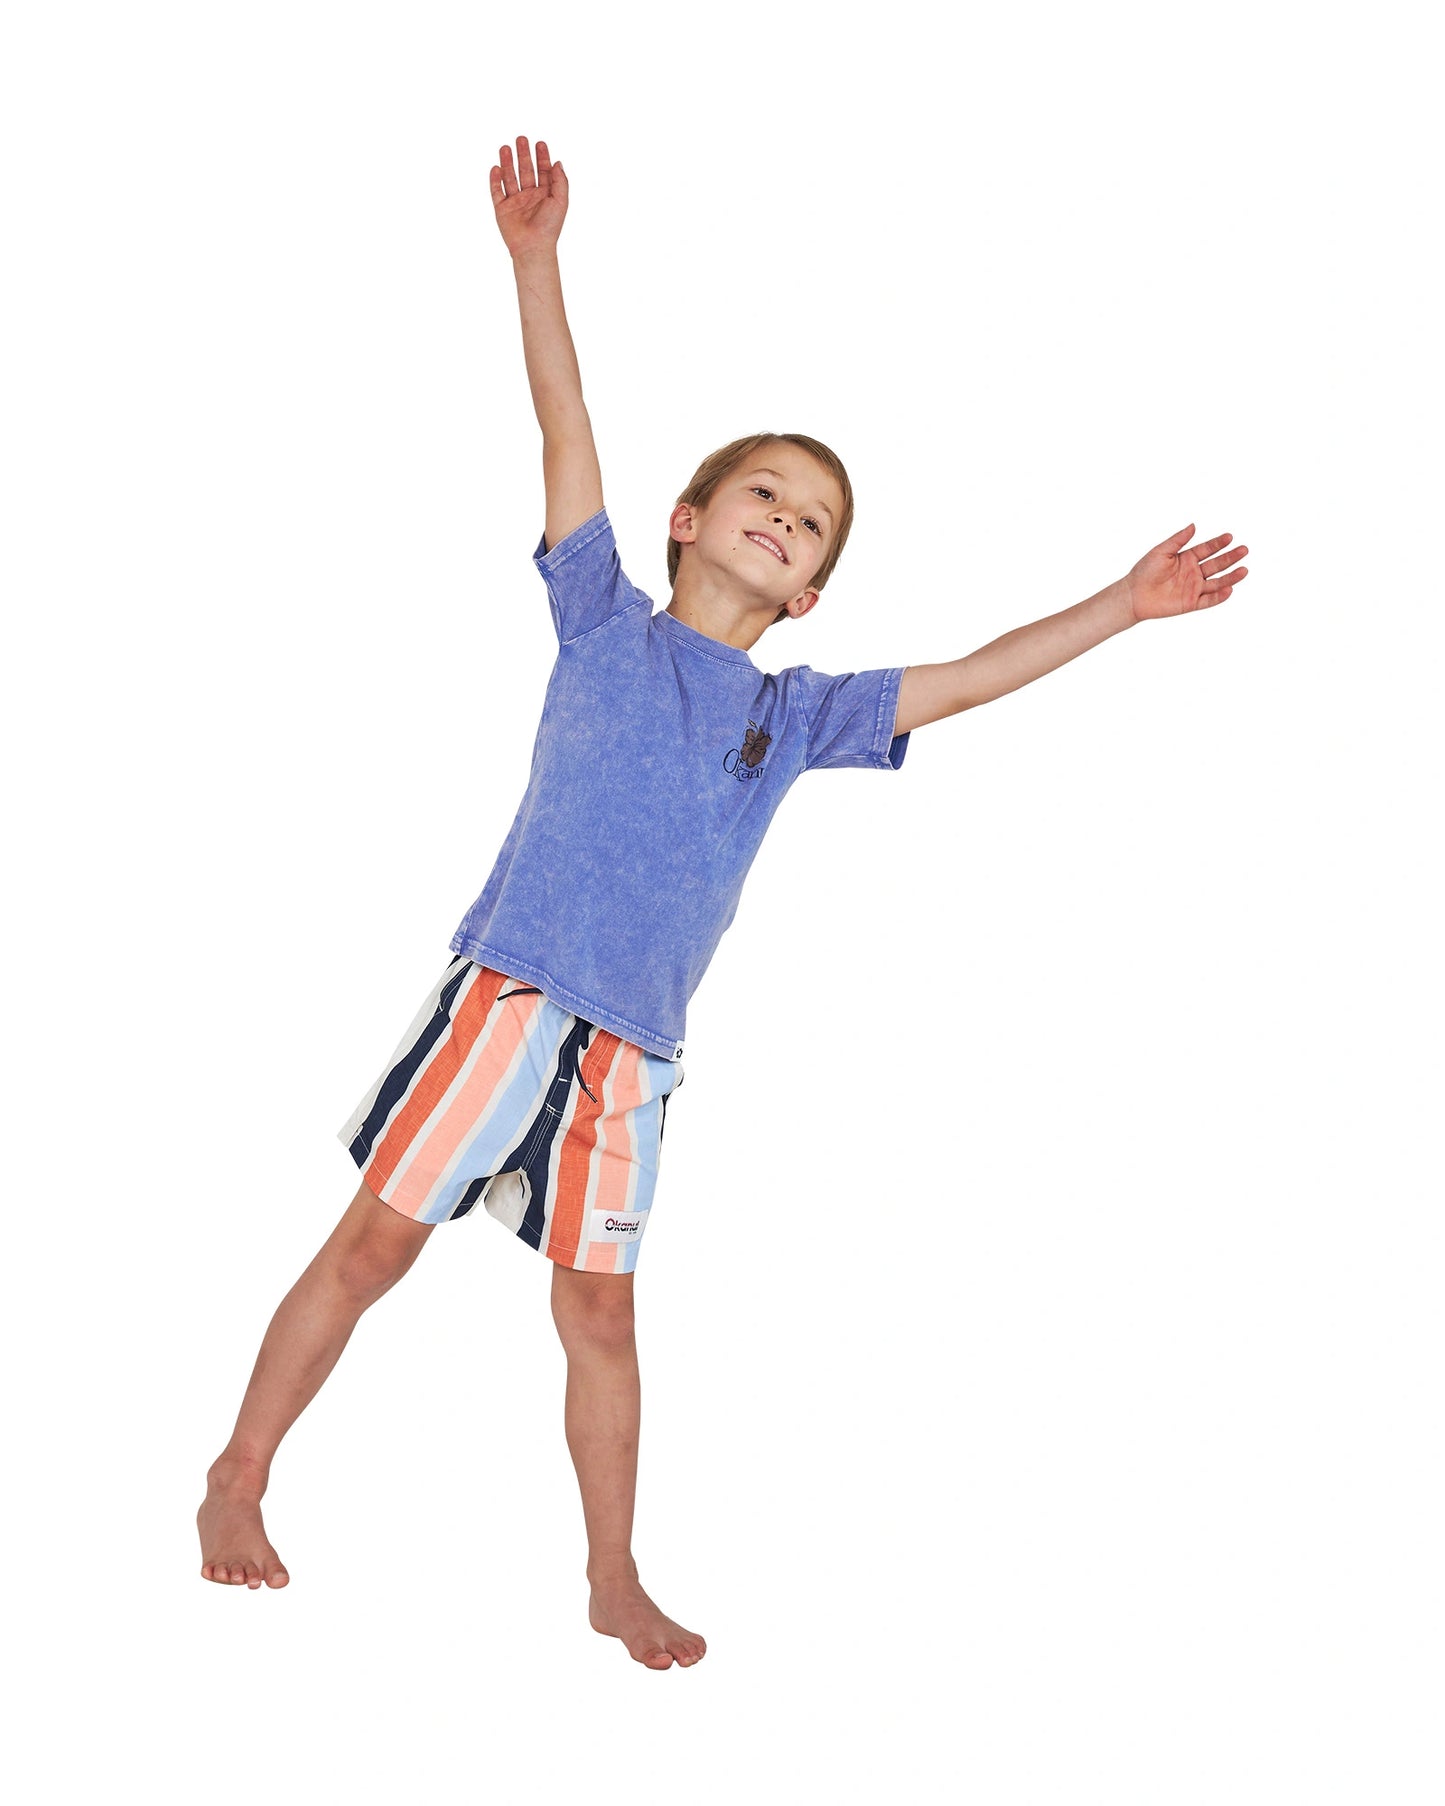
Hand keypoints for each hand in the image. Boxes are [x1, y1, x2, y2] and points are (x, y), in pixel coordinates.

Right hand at [490, 135, 567, 259]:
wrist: (533, 247)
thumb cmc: (549, 227)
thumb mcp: (561, 202)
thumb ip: (560, 181)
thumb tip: (558, 162)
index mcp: (545, 195)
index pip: (543, 171)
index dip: (542, 157)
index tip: (540, 143)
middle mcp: (530, 196)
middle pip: (525, 170)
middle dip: (523, 154)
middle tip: (521, 138)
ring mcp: (515, 202)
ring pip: (510, 177)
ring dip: (507, 162)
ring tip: (505, 147)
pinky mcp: (502, 209)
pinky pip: (496, 192)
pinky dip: (495, 180)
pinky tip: (496, 168)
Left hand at [1124, 524, 1249, 622]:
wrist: (1134, 595)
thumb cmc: (1144, 571)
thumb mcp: (1161, 551)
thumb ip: (1178, 539)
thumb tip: (1193, 525)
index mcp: (1186, 558)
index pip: (1207, 549)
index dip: (1218, 544)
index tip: (1230, 537)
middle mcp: (1193, 573)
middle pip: (1216, 565)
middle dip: (1230, 558)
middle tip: (1244, 550)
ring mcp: (1193, 588)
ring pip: (1216, 583)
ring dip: (1230, 577)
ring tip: (1244, 570)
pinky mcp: (1190, 603)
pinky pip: (1208, 600)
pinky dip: (1219, 596)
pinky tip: (1229, 589)